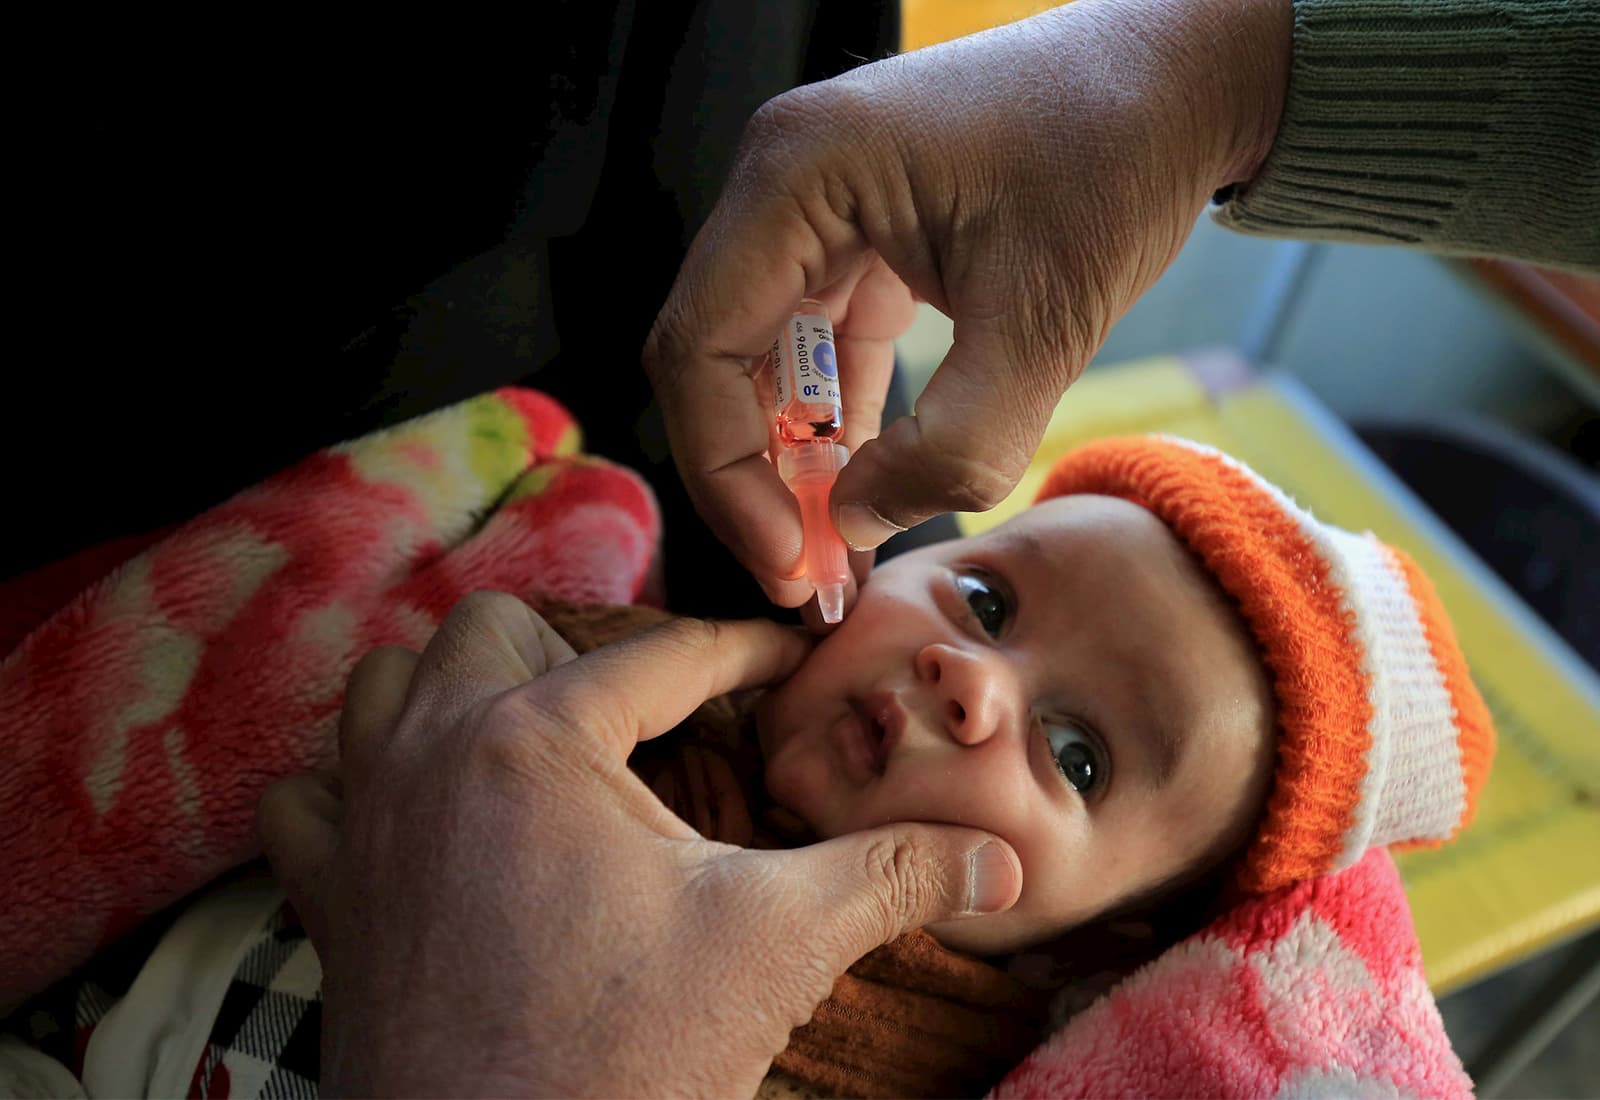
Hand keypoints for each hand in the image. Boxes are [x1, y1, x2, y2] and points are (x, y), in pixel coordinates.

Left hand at [257, 593, 1021, 1096]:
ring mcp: (365, 823)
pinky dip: (355, 781)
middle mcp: (431, 755)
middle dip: (581, 646)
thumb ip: (889, 877)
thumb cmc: (620, 1063)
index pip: (663, 655)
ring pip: (386, 684)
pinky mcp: (330, 897)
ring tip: (540, 731)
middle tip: (655, 707)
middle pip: (496, 628)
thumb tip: (999, 861)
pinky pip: (308, 797)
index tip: (787, 659)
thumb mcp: (775, 946)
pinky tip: (418, 813)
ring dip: (458, 687)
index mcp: (537, 741)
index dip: (742, 649)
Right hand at [644, 0, 1288, 608]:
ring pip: (759, 358)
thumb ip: (952, 444)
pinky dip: (832, 417)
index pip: (698, 348)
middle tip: (804, 573)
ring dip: (791, 455)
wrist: (1179, 79)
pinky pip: (815, 341)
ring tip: (834, 545)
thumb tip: (856, 525)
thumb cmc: (1117, 153)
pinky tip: (863, 484)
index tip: (786, 558)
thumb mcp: (1043, 321)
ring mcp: (815, 205)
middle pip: (714, 359)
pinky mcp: (856, 232)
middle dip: (754, 476)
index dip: (725, 470)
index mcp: (799, 175)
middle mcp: (783, 182)